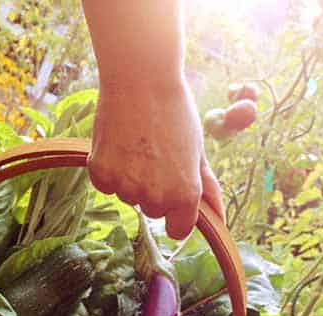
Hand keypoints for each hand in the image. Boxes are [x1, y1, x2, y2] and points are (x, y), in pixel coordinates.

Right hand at [88, 80, 222, 239]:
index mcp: (185, 194)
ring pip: (128, 196)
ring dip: (130, 177)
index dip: (176, 214)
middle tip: (155, 155)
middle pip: (152, 211)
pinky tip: (118, 143)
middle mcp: (155, 196)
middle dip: (154, 190)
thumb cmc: (175, 112)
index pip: (178, 230)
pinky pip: (105, 184)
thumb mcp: (198, 150)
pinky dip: (109, 168)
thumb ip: (208, 189)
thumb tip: (220, 220)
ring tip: (137, 143)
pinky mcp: (101, 175)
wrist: (141, 78)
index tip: (172, 195)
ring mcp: (126, 187)